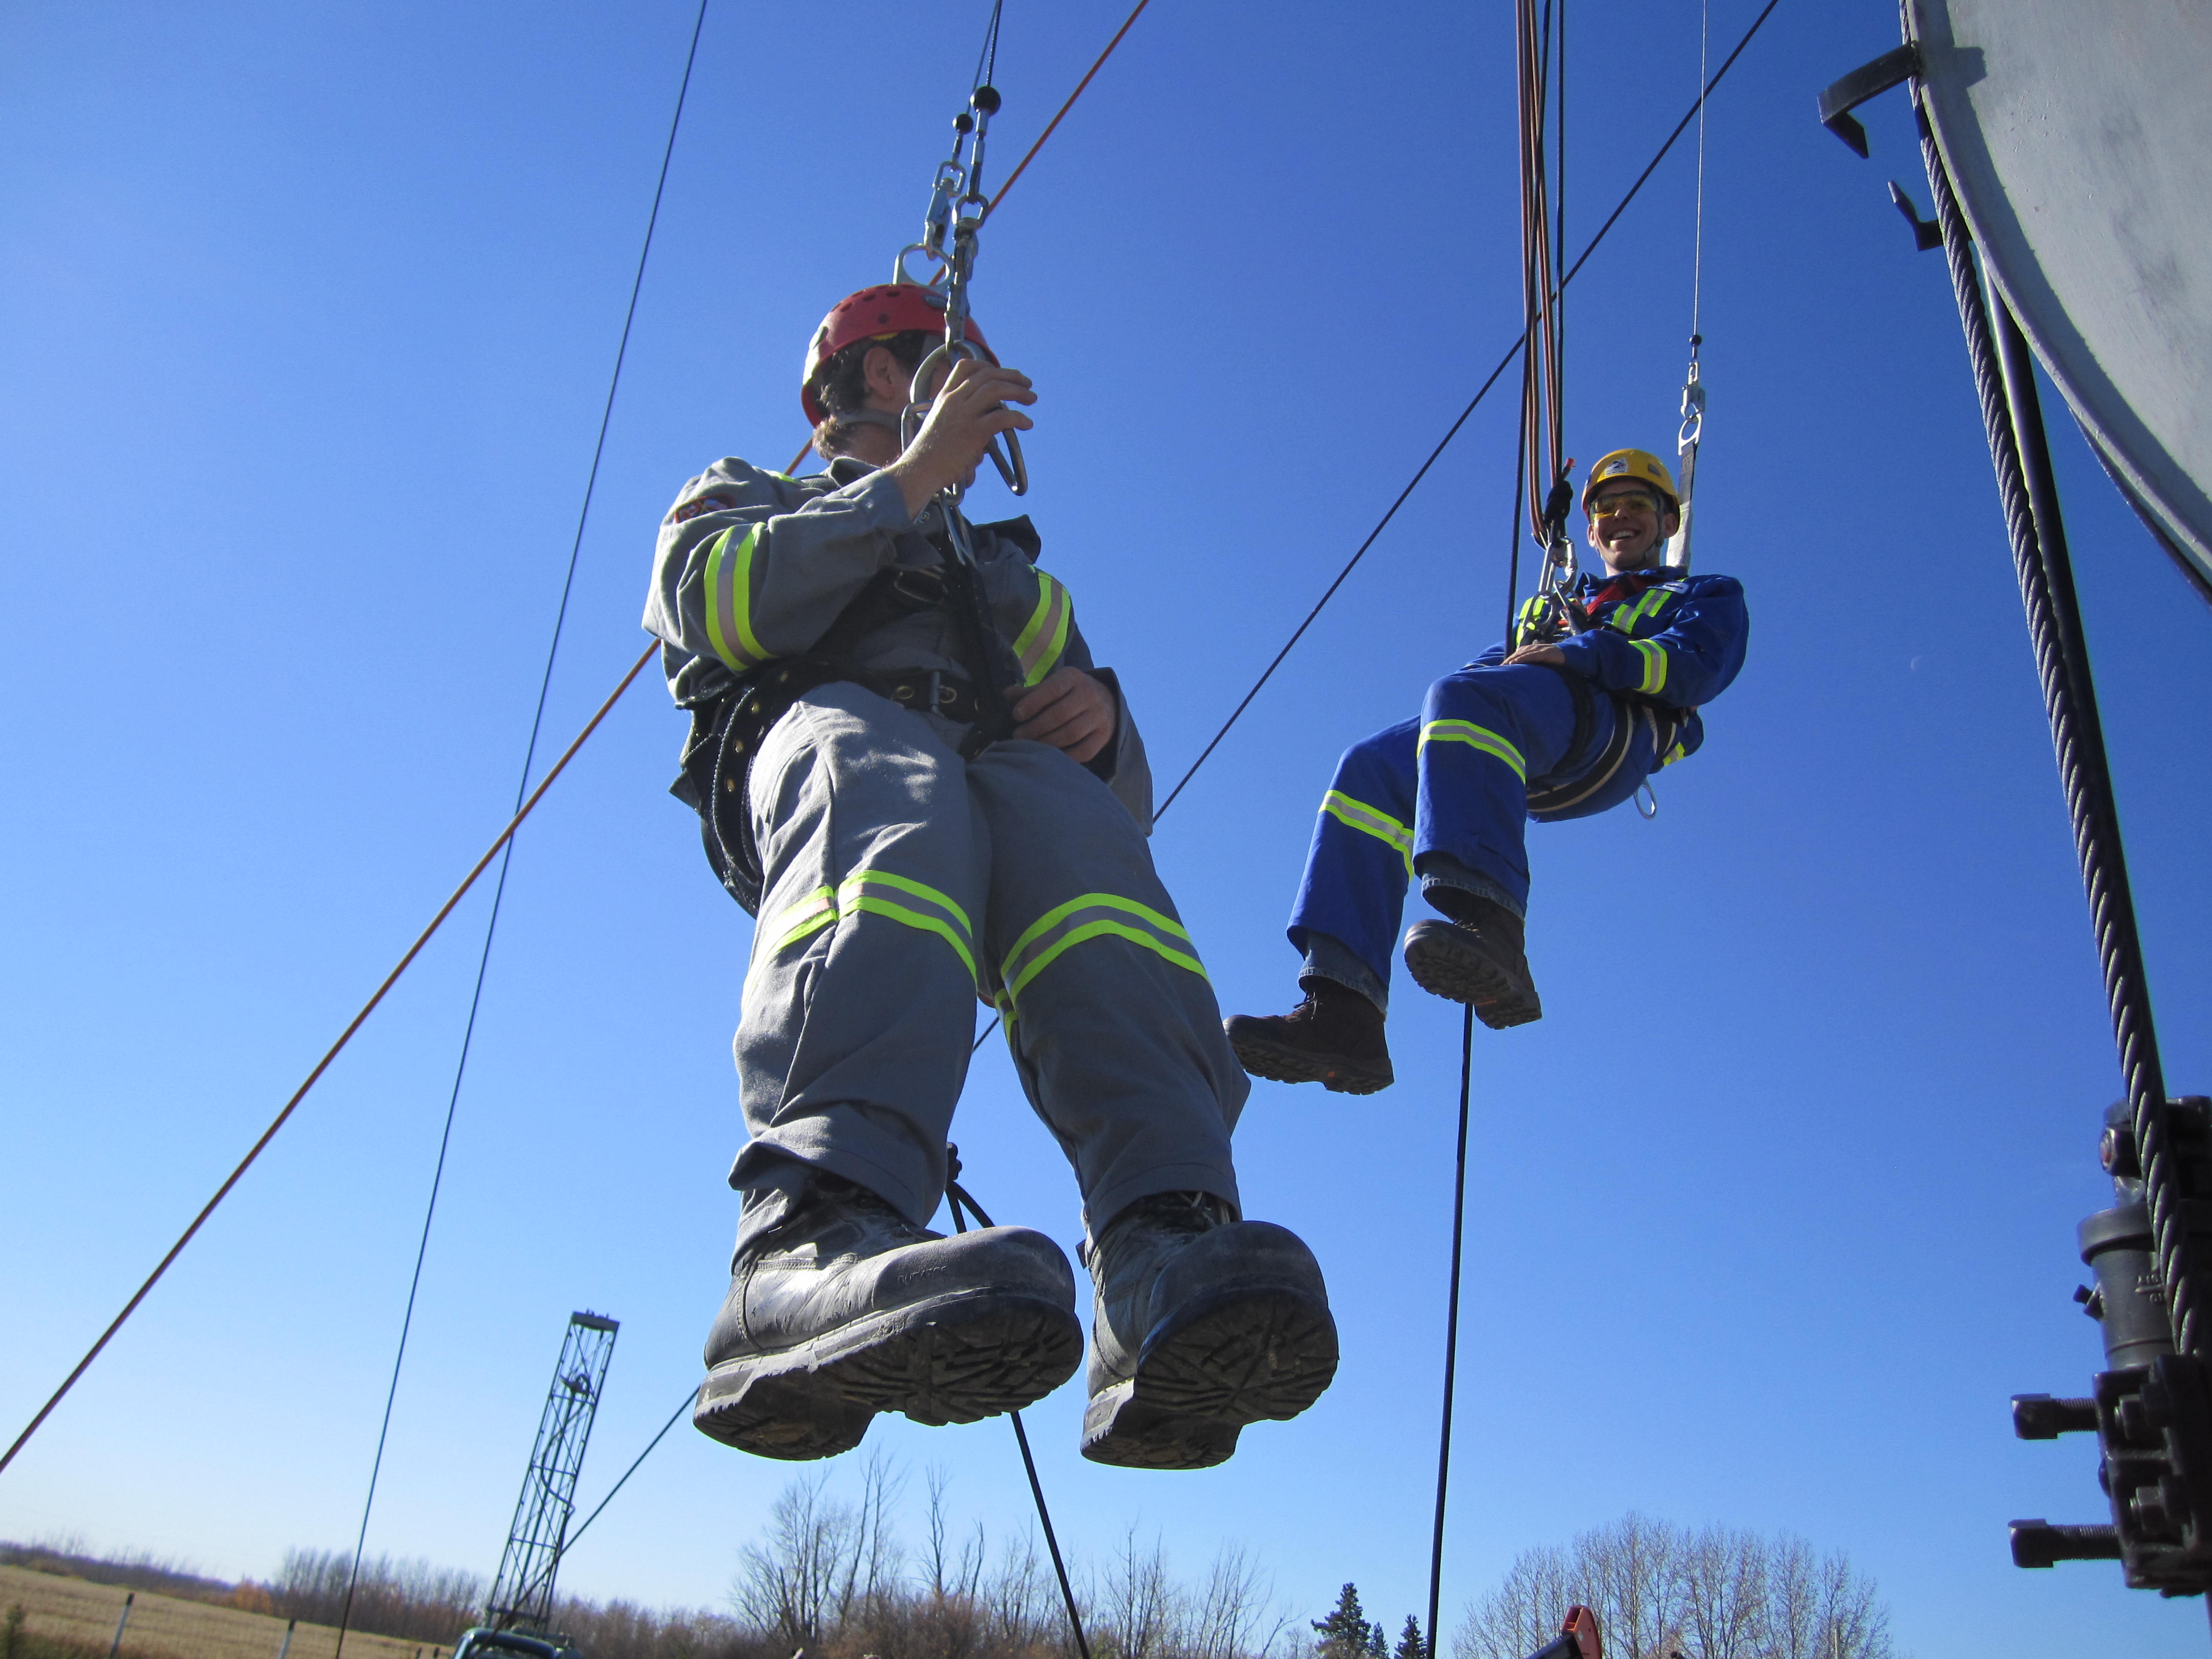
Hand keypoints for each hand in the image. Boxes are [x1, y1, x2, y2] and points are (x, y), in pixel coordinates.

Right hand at [886, 358, 1035, 516]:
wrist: (919, 470)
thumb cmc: (930, 456)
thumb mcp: (941, 428)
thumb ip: (962, 427)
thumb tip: (983, 447)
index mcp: (944, 396)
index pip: (965, 367)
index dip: (988, 367)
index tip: (1002, 374)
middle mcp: (953, 400)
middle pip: (987, 375)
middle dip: (1011, 376)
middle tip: (1027, 384)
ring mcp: (963, 414)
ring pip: (996, 389)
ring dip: (1018, 391)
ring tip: (1031, 399)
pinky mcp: (973, 432)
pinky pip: (1002, 416)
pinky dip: (1018, 418)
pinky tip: (1026, 424)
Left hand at [1004, 666, 1115, 763]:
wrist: (1106, 701)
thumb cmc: (1068, 694)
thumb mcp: (1052, 685)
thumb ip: (1030, 692)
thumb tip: (1006, 695)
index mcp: (1073, 677)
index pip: (1053, 689)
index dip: (1033, 702)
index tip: (1016, 715)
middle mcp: (1090, 694)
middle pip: (1060, 714)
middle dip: (1035, 727)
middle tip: (1017, 735)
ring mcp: (1100, 716)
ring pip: (1071, 733)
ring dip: (1047, 743)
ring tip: (1030, 746)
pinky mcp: (1104, 736)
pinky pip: (1084, 751)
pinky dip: (1065, 756)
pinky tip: (1049, 757)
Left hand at [1503, 643, 1565, 667]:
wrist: (1566, 655)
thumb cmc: (1551, 660)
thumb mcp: (1538, 662)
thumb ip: (1530, 664)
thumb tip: (1520, 673)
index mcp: (1530, 650)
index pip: (1516, 655)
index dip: (1508, 661)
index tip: (1500, 668)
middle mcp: (1532, 648)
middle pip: (1517, 654)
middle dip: (1508, 660)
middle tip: (1499, 668)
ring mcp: (1538, 649)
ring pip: (1523, 654)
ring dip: (1513, 659)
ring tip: (1505, 665)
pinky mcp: (1544, 652)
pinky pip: (1532, 655)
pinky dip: (1523, 658)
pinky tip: (1516, 662)